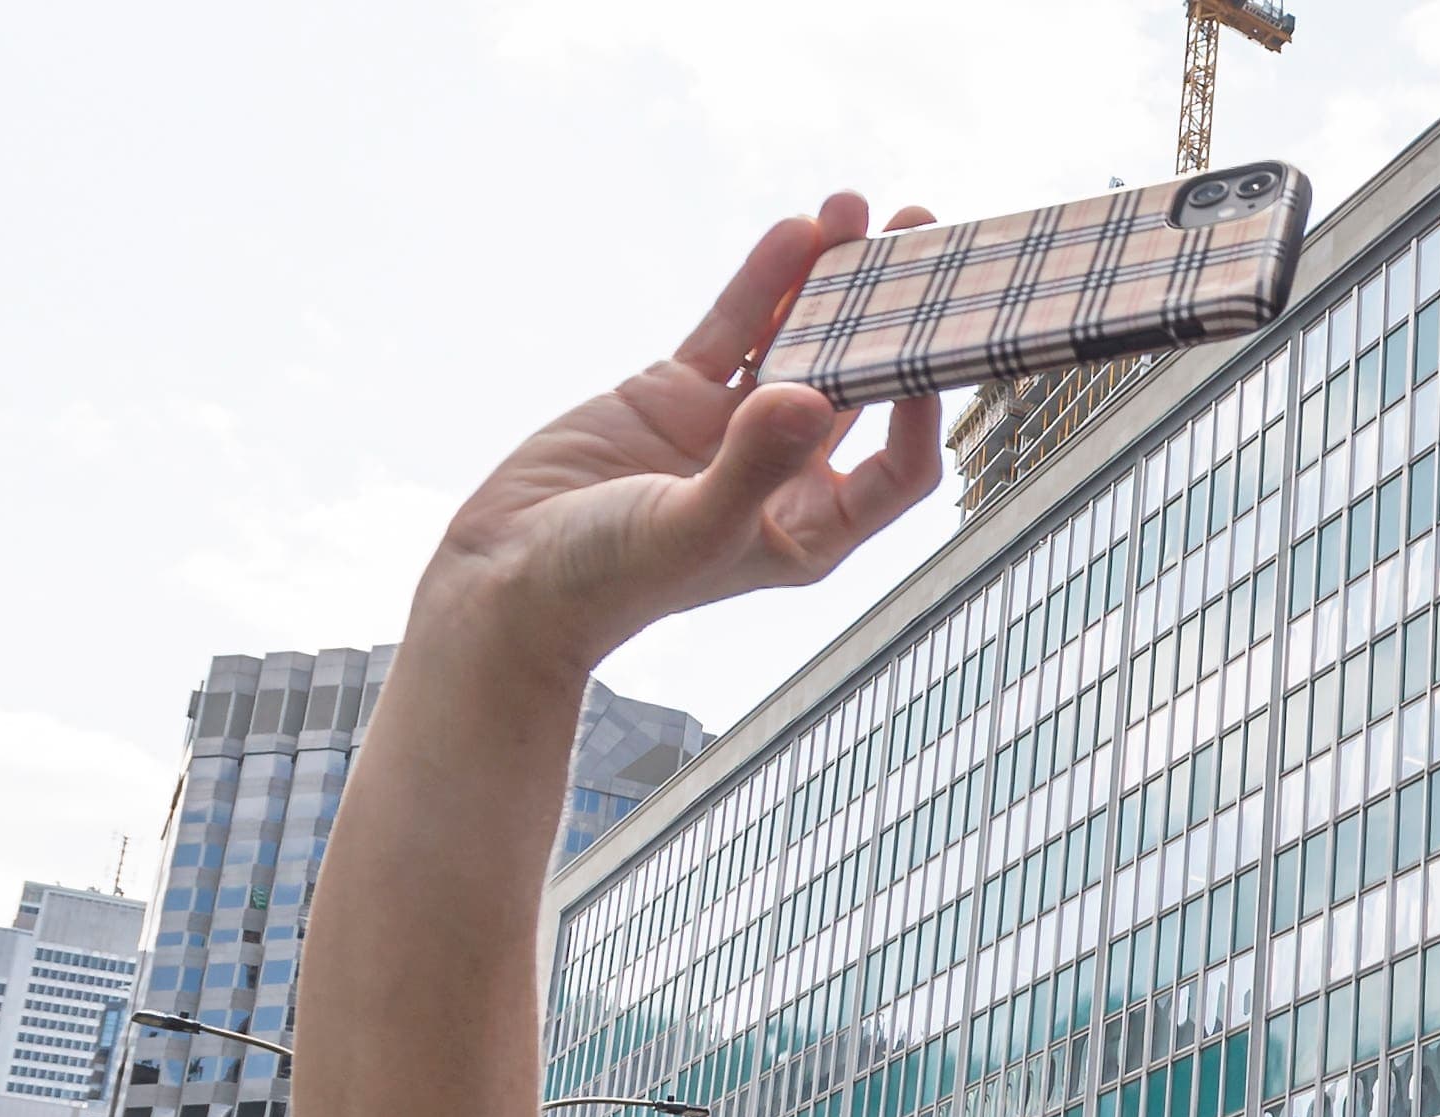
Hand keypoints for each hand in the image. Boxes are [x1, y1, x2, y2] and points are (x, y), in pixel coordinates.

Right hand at [425, 197, 942, 672]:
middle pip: (857, 387)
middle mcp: (779, 477)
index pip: (893, 467)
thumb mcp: (687, 530)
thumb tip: (809, 399)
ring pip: (795, 342)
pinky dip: (762, 283)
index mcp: (805, 533)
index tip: (932, 348)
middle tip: (924, 240)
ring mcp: (728, 430)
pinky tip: (795, 232)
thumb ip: (750, 466)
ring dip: (827, 281)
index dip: (921, 408)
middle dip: (889, 318)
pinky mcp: (675, 394)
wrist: (506, 579)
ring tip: (857, 209)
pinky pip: (732, 328)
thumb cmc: (605, 583)